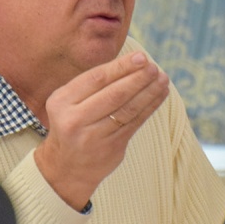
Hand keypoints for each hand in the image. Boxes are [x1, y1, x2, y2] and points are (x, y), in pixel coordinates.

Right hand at [34, 51, 169, 209]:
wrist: (66, 166)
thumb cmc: (72, 122)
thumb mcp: (68, 101)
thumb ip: (92, 83)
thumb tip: (133, 60)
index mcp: (61, 101)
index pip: (96, 79)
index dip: (121, 67)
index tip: (141, 56)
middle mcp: (75, 119)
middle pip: (114, 94)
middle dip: (137, 78)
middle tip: (154, 67)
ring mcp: (93, 136)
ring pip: (127, 110)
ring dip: (148, 92)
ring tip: (163, 78)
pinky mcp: (111, 148)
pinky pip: (134, 123)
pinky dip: (150, 107)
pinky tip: (160, 94)